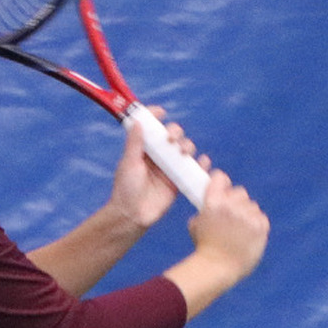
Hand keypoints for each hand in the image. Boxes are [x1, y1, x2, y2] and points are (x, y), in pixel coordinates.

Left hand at [107, 106, 191, 228]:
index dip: (156, 117)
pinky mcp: (179, 180)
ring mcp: (170, 167)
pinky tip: (202, 161)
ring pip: (185, 148)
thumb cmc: (126, 189)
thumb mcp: (129, 163)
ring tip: (183, 152)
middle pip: (173, 135)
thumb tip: (137, 122)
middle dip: (175, 132)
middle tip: (171, 139)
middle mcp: (158, 155)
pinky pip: (194, 168)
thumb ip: (134, 143)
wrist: (134, 215)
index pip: (152, 127)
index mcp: (144, 148)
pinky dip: (202, 163)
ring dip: (188, 145)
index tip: (161, 112)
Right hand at [187, 170, 268, 281]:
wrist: (218, 268)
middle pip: (239, 192)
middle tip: (230, 216)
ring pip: (251, 205)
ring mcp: (247, 216)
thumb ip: (204, 208)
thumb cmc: (204, 247)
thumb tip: (211, 201)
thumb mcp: (195, 223)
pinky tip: (247, 235)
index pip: (221, 177)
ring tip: (239, 230)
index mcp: (213, 201)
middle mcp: (231, 205)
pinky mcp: (260, 226)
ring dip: (246, 214)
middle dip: (235, 201)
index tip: (222, 188)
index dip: (221, 183)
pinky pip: (261, 217)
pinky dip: (256, 224)